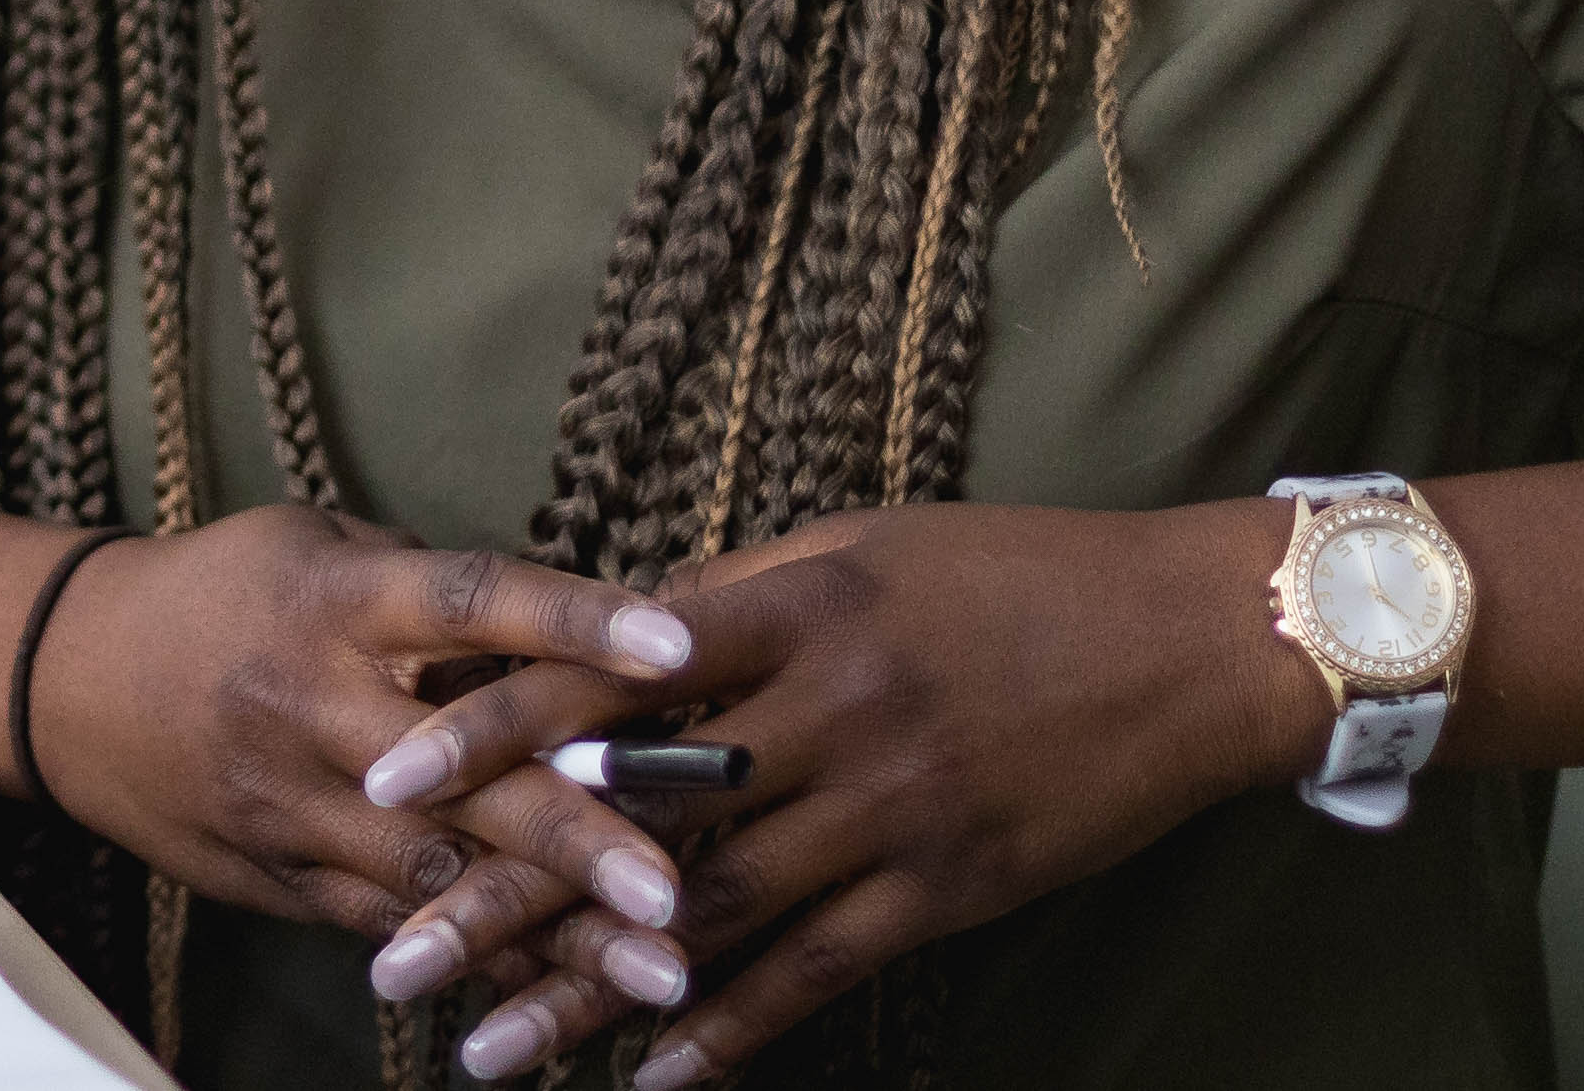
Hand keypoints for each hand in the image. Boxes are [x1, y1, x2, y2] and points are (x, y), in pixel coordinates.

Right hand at [18, 505, 698, 981]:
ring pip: (438, 879)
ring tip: (662, 973)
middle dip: (577, 838)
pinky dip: (487, 964)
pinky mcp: (284, 880)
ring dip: (557, 932)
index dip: (574, 622)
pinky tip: (573, 1005)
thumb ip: (435, 592)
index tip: (678, 653)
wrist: (64, 678)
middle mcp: (317, 708)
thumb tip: (572, 633)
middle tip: (676, 891)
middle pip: (464, 776)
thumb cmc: (220, 594)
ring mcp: (295, 807)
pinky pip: (397, 929)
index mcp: (337, 604)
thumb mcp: (317, 549)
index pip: (469, 602)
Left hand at [372, 501, 1312, 1083]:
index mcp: (792, 608)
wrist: (1196, 641)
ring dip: (584, 992)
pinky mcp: (945, 889)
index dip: (492, 726)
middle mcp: (827, 713)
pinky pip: (815, 975)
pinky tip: (648, 1085)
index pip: (606, 672)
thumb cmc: (1019, 573)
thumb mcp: (866, 546)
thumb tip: (612, 627)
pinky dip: (727, 1035)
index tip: (387, 772)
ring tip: (479, 1050)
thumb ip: (737, 591)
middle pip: (629, 817)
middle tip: (392, 959)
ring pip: (706, 917)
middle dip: (501, 891)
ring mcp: (887, 809)